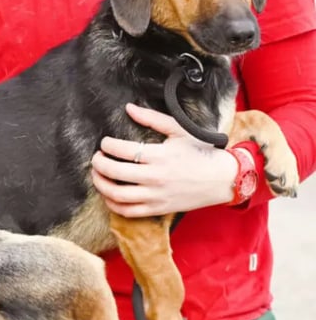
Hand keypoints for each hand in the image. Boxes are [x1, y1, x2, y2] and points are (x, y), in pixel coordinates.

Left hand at [91, 103, 237, 216]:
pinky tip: (109, 194)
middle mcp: (155, 177)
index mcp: (160, 156)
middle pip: (114, 172)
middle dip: (98, 164)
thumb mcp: (179, 130)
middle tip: (96, 158)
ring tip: (97, 175)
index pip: (122, 150)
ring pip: (117, 195)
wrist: (222, 179)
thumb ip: (151, 118)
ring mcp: (155, 196)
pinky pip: (128, 212)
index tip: (105, 142)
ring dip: (101, 184)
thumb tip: (129, 108)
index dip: (107, 145)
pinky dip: (112, 204)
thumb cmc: (200, 152)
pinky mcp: (157, 209)